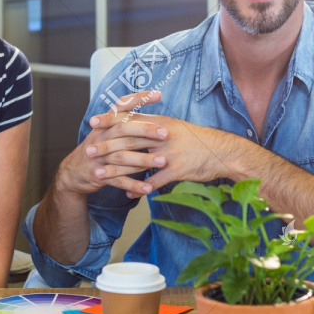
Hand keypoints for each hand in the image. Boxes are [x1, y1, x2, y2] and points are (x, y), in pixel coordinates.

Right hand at [56, 90, 169, 197]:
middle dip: (145, 130)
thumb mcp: (106, 132)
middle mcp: (101, 137)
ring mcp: (99, 156)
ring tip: (163, 161)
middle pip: (124, 129)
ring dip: (144, 159)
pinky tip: (148, 188)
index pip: (122, 106)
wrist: (73, 172)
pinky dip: (133, 185)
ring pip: (123, 156)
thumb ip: (125, 123)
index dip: (138, 98)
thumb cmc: (97, 149)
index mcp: (105, 124)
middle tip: (165, 133)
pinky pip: (119, 180)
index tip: (157, 94)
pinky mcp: (99, 174)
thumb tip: (152, 115)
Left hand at [87, 111, 238, 196]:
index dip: (110, 119)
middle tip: (89, 151)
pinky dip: (139, 189)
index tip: (92, 122)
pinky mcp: (177, 170)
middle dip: (107, 145)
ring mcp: (169, 153)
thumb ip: (156, 128)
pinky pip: (154, 181)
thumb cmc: (200, 141)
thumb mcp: (177, 128)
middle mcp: (163, 135)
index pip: (131, 118)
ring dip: (116, 169)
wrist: (224, 153)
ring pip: (136, 161)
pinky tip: (127, 195)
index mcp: (162, 123)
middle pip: (129, 139)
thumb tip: (139, 125)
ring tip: (99, 175)